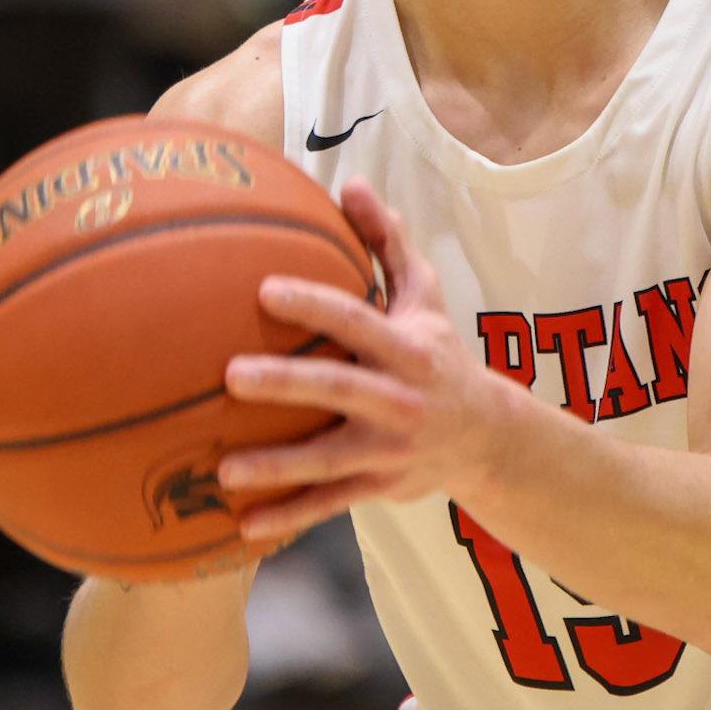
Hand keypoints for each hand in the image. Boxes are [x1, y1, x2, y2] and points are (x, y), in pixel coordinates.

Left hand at [220, 179, 512, 545]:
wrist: (487, 438)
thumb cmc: (439, 354)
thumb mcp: (424, 296)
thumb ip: (388, 241)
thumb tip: (350, 183)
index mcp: (407, 350)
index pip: (357, 322)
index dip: (314, 305)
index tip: (264, 290)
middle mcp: (399, 401)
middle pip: (339, 391)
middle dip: (287, 386)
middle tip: (231, 376)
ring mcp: (388, 450)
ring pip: (326, 461)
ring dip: (276, 467)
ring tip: (223, 469)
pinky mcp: (377, 486)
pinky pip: (327, 505)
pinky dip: (288, 518)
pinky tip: (242, 526)